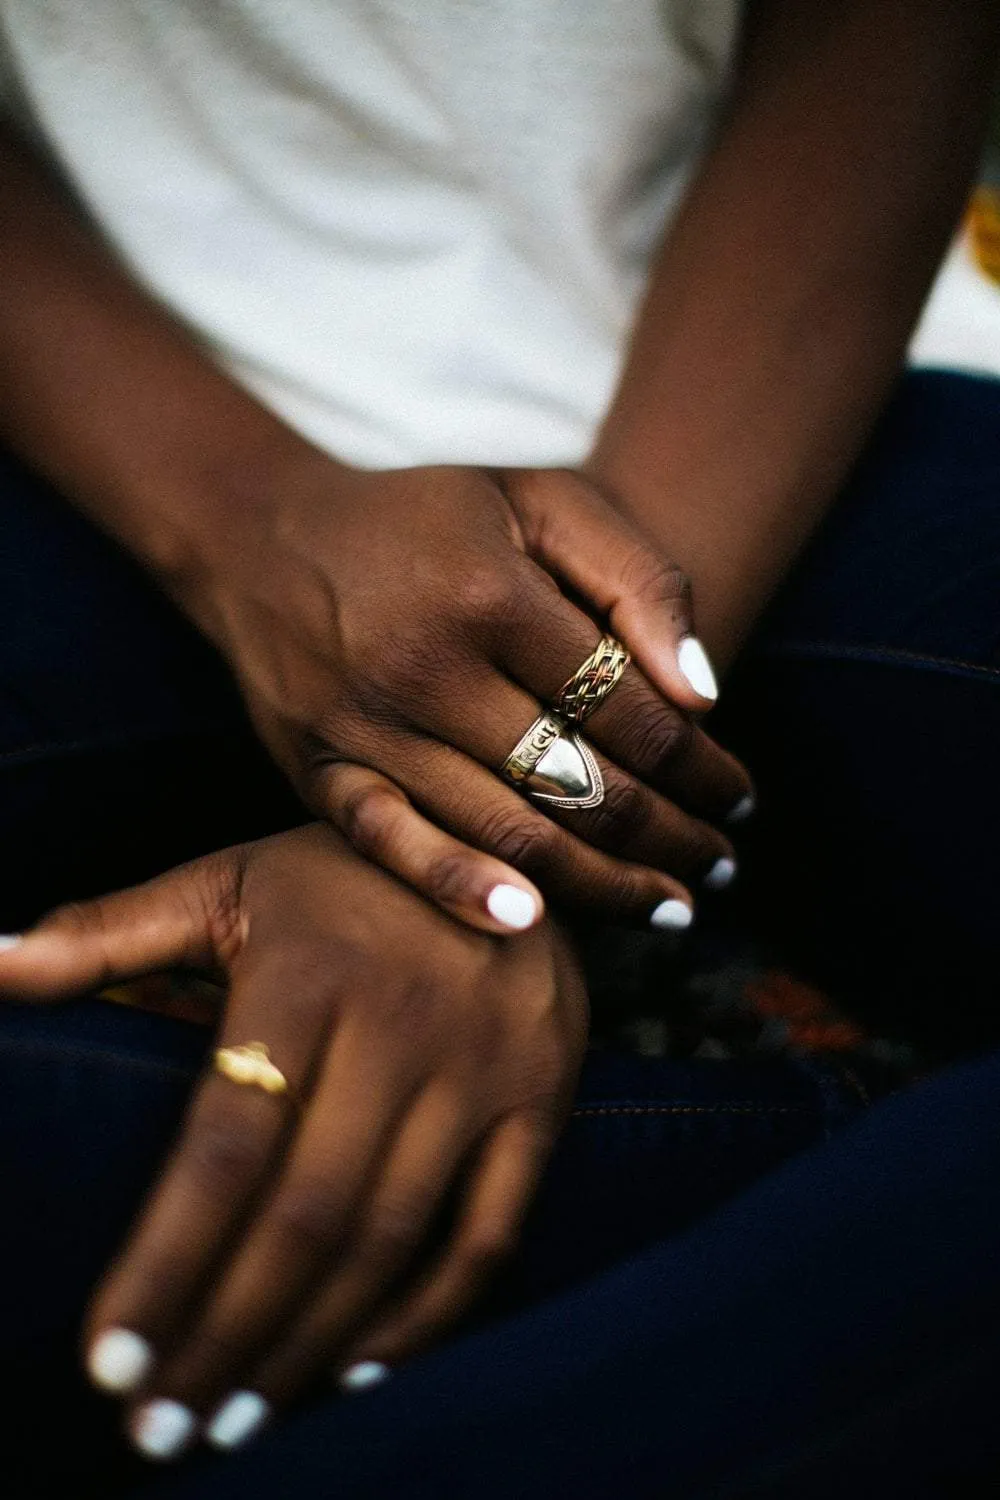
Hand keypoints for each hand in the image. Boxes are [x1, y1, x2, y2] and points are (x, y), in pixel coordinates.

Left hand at [0, 819, 587, 1457]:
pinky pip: (490, 1231)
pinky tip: (356, 1368)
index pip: (226, 1143)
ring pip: (390, 1236)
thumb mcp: (225, 882)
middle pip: (305, 1212)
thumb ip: (107, 931)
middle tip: (160, 1428)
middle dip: (224, 1333)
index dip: (165, 1260)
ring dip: (308, 1347)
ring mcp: (484, 1066)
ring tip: (236, 1420)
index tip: (108, 1359)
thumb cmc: (338, 874)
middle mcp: (405, 1021)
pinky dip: (427, 1316)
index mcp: (311, 971)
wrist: (498, 835)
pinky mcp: (540, 1099)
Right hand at [185, 458, 751, 929]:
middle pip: (582, 784)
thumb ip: (637, 579)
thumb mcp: (543, 502)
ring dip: (603, 884)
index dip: (702, 767)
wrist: (266, 534)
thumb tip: (704, 695)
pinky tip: (531, 926)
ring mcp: (367, 728)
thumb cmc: (429, 519)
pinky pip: (393, 845)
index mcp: (494, 596)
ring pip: (509, 830)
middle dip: (671, 836)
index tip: (740, 798)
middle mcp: (427, 668)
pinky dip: (460, 888)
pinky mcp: (318, 771)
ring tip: (670, 908)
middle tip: (721, 867)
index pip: (631, 710)